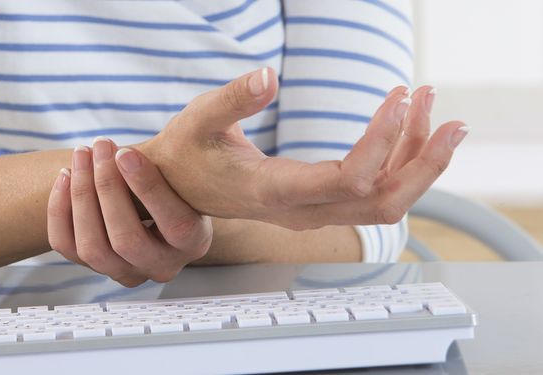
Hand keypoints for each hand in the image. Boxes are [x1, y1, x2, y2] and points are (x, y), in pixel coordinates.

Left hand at [47, 138, 212, 285]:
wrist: (157, 205)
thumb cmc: (179, 179)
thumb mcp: (194, 169)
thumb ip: (193, 149)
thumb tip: (221, 108)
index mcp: (194, 242)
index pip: (174, 223)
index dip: (146, 187)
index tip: (126, 151)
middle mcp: (162, 265)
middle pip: (126, 240)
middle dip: (106, 188)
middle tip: (100, 146)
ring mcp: (127, 272)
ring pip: (93, 248)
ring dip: (81, 197)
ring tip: (81, 155)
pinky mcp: (97, 268)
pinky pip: (68, 247)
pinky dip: (60, 212)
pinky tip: (65, 176)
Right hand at [137, 67, 466, 229]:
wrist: (181, 188)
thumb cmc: (188, 152)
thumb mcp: (198, 118)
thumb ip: (232, 100)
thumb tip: (266, 76)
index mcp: (273, 191)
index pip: (348, 179)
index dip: (382, 141)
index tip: (397, 95)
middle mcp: (301, 211)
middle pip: (384, 204)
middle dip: (425, 164)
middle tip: (452, 119)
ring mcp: (314, 212)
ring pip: (386, 200)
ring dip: (416, 158)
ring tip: (426, 102)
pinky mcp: (321, 202)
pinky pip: (373, 189)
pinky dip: (397, 158)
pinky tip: (403, 120)